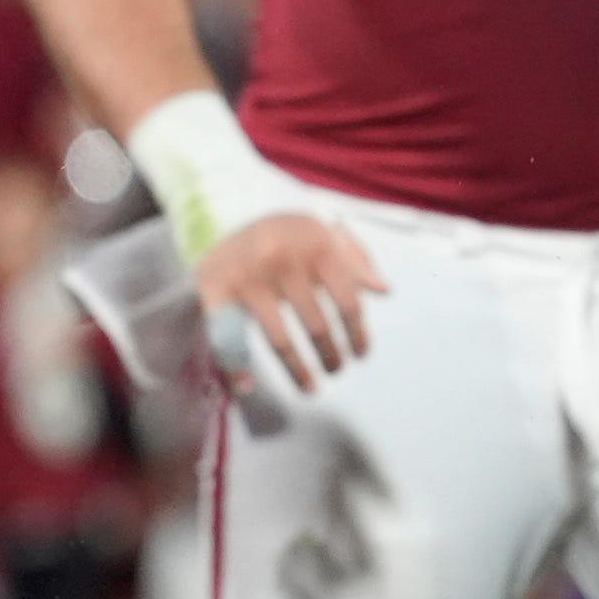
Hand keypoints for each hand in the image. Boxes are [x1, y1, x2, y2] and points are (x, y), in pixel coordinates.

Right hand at [192, 212, 385, 395]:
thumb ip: (357, 259)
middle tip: (337, 369)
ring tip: (311, 386)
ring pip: (278, 339)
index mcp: (315, 244)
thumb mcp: (326, 234)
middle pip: (316, 324)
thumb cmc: (289, 232)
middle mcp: (282, 259)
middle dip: (331, 354)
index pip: (347, 300)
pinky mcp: (215, 290)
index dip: (357, 333)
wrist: (226, 210)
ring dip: (298, 370)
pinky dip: (234, 367)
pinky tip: (245, 387)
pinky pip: (227, 337)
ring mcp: (247, 276)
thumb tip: (384, 290)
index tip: (361, 355)